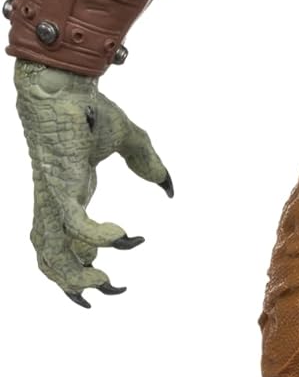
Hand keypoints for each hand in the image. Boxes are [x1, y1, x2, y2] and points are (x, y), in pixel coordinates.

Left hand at [13, 58, 172, 303]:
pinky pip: (73, 225)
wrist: (65, 85)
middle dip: (74, 284)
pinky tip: (122, 237)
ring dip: (76, 276)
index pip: (65, 244)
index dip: (81, 266)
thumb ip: (149, 165)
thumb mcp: (130, 142)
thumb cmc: (90, 109)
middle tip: (108, 291)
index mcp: (70, 195)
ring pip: (51, 252)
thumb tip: (169, 189)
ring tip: (106, 283)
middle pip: (51, 258)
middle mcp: (56, 202)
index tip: (108, 278)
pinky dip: (97, 238)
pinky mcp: (61, 185)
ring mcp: (55, 196)